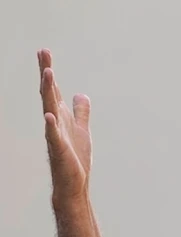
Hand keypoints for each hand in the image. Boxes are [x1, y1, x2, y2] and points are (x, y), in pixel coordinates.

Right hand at [38, 49, 92, 204]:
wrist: (73, 184)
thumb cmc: (75, 158)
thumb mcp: (81, 129)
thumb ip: (80, 112)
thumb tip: (81, 94)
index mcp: (61, 116)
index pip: (53, 90)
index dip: (49, 71)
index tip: (44, 51)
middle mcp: (56, 123)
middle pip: (49, 94)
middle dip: (46, 73)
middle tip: (43, 52)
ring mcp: (56, 135)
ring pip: (49, 109)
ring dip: (48, 92)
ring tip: (48, 73)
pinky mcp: (60, 151)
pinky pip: (53, 136)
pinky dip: (51, 126)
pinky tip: (49, 115)